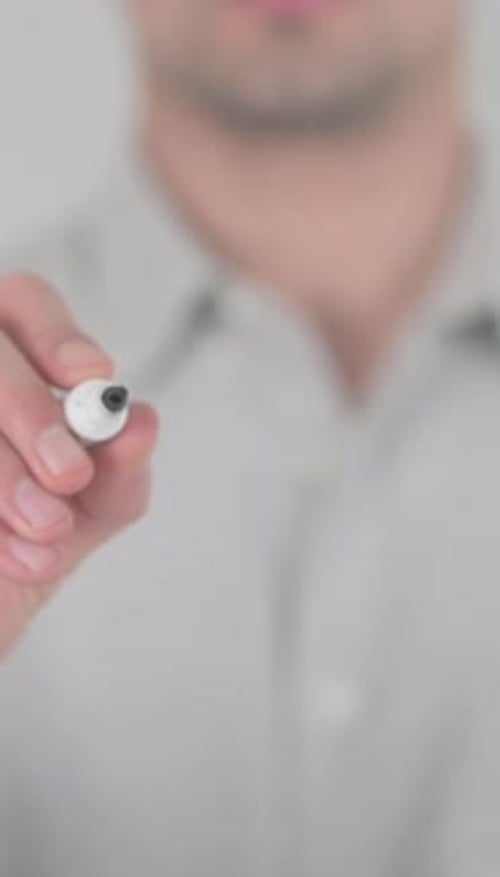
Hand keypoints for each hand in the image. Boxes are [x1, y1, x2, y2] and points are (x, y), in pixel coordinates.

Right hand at [0, 274, 159, 658]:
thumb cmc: (17, 567)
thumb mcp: (81, 522)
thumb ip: (118, 476)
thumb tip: (141, 422)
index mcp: (9, 375)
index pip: (26, 305)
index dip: (58, 335)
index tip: (92, 376)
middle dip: (30, 409)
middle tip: (67, 475)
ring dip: (3, 470)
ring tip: (44, 533)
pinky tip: (5, 556)